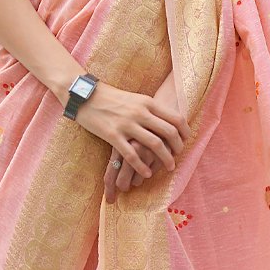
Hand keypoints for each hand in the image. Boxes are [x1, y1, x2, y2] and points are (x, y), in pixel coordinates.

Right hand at [99, 72, 185, 203]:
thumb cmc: (111, 98)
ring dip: (166, 159)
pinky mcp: (112, 135)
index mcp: (147, 102)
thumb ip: (151, 109)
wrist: (84, 95)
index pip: (175, 118)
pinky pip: (132, 155)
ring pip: (154, 145)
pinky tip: (147, 174)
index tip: (185, 140)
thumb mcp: (135, 99)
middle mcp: (140, 112)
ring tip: (170, 167)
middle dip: (178, 147)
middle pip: (169, 132)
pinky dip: (143, 166)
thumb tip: (168, 121)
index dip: (184, 132)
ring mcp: (126, 124)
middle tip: (179, 156)